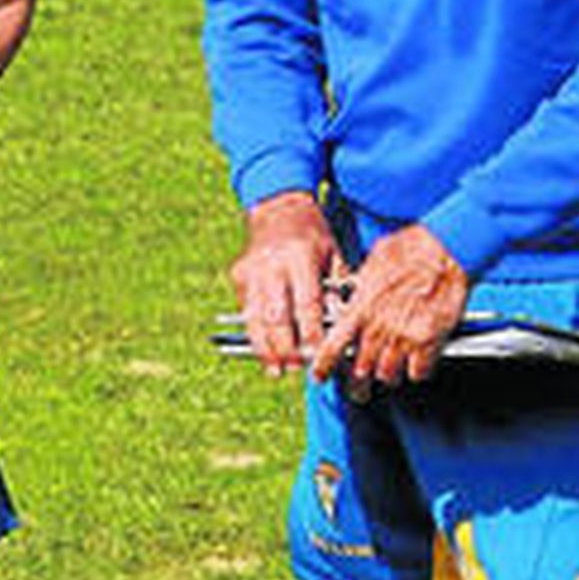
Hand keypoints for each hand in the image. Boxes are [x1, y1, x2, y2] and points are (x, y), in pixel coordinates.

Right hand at [230, 191, 340, 375]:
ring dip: (265, 348)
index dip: (312, 333)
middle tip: (296, 367)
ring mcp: (252, 270)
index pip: (306, 303)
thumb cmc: (314, 236)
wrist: (279, 209)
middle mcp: (272, 263)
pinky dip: (255, 334)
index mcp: (301, 255)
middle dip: (286, 346)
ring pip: (255, 317)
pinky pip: (247, 311)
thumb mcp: (334, 255)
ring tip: (276, 370)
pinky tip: (265, 353)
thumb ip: (338, 289)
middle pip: (277, 315)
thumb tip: (339, 327)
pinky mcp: (239, 275)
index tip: (318, 356)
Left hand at [313, 224, 468, 387]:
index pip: (332, 347)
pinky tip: (416, 361)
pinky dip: (416, 371)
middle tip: (358, 388)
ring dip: (387, 374)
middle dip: (357, 383)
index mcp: (361, 308)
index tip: (321, 376)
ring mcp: (405, 339)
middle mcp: (380, 328)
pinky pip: (418, 373)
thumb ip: (360, 286)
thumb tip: (354, 292)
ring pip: (388, 375)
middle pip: (359, 371)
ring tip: (389, 369)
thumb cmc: (411, 248)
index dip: (324, 367)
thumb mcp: (373, 262)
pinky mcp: (430, 344)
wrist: (446, 250)